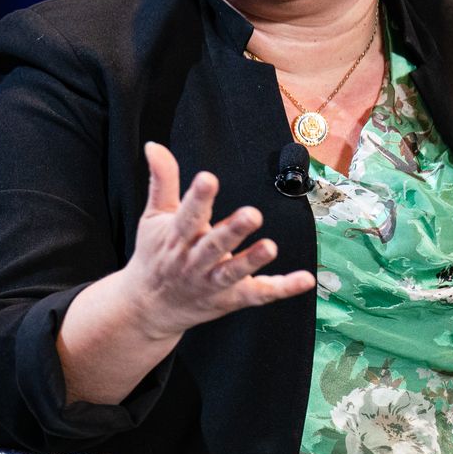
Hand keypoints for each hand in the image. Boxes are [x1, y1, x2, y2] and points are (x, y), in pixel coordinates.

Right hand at [121, 141, 315, 339]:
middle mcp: (193, 261)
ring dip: (252, 260)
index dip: (198, 198)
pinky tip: (304, 279)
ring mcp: (212, 282)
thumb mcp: (153, 217)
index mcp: (176, 237)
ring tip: (270, 247)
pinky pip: (259, 294)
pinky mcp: (231, 298)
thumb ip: (162, 181)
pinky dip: (283, 288)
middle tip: (251, 214)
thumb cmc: (155, 256)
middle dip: (232, 231)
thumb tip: (154, 145)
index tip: (208, 178)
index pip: (187, 215)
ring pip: (233, 272)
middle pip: (213, 245)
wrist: (149, 308)